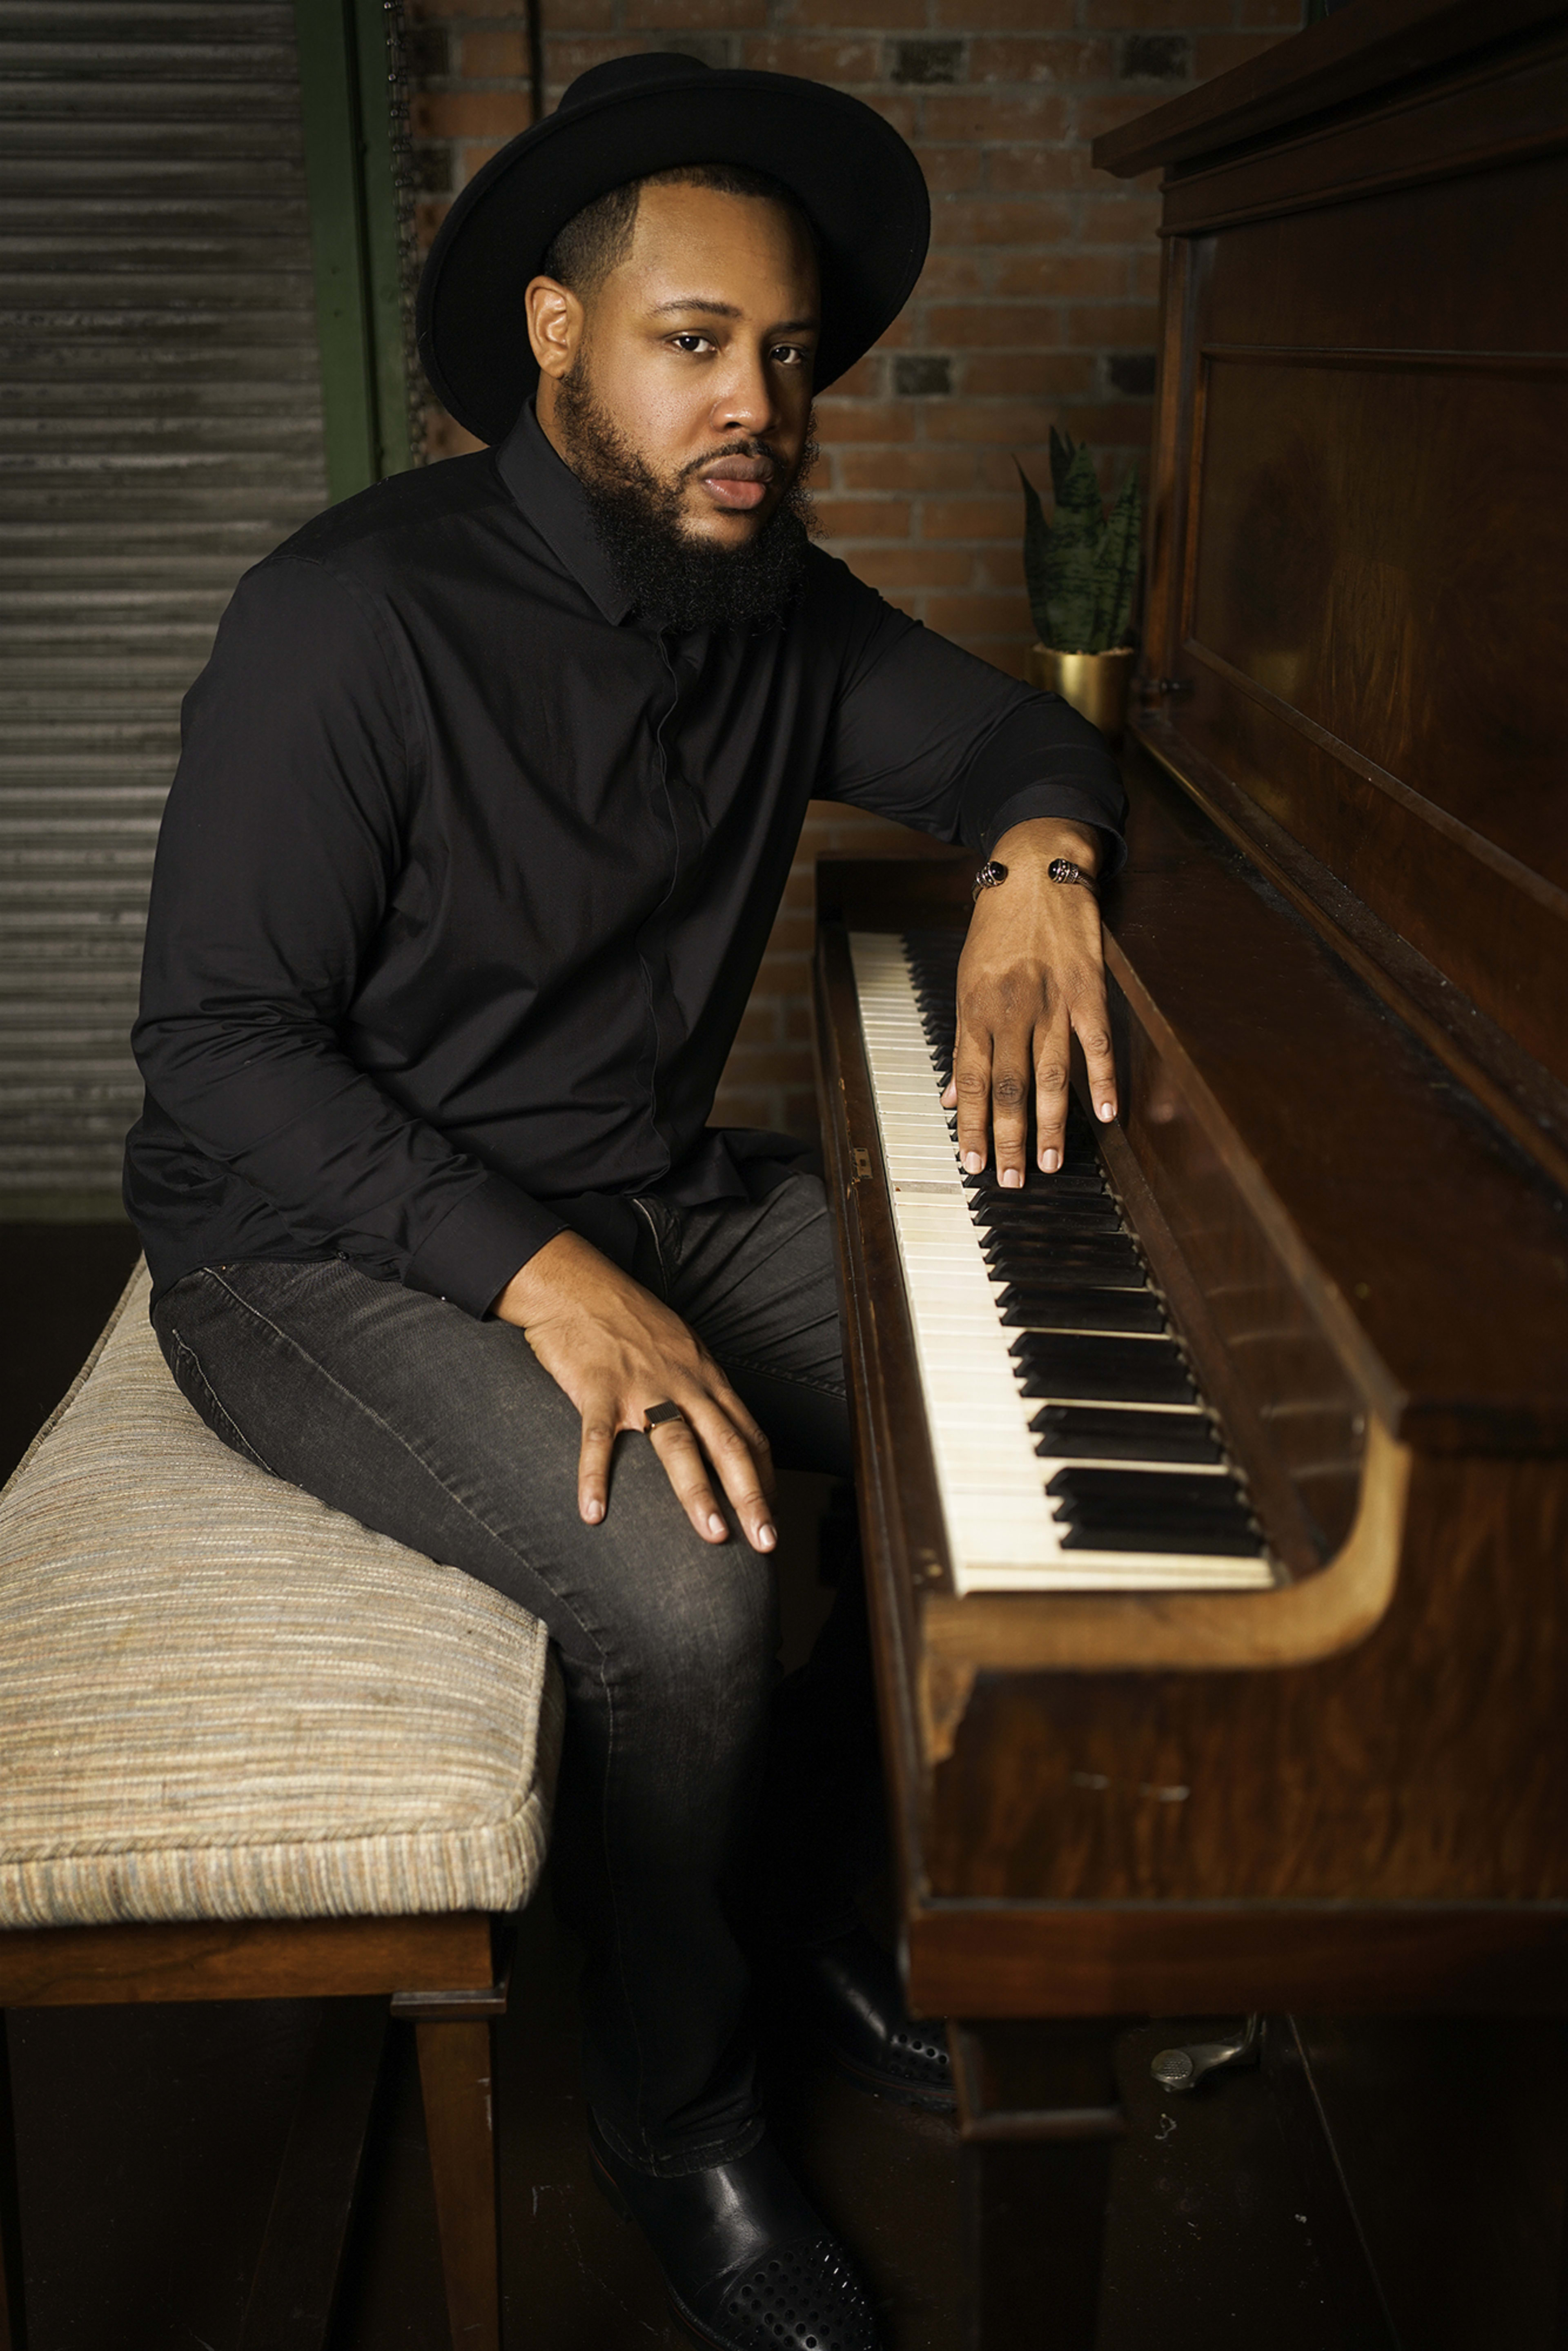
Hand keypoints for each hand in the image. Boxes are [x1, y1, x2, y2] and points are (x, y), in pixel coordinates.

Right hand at [493, 1232, 776, 1548]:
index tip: (773, 1515)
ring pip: (677, 1444)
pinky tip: (593, 1513)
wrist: (579, 1284)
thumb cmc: (630, 1318)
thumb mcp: (681, 1347)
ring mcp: (641, 1387)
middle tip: (766, 1541)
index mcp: (706, 1377)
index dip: (764, 1478)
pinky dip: (594, 1478)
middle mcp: (683, 1384)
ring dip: (698, 1493)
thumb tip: (719, 1426)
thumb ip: (699, 1387)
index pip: (748, 1433)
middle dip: (750, 1497)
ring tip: (713, 1535)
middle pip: (726, 1445)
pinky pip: (597, 1440)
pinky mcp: (598, 1389)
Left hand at [941, 817, 1117, 1186]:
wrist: (1035, 869)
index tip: (972, 1163)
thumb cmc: (998, 928)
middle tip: (1010, 1181)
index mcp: (975, 1009)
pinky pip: (1095, 1041)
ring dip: (1050, 1124)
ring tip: (1049, 1164)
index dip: (972, 1125)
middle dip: (1008, 1138)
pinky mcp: (1087, 987)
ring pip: (1050, 1073)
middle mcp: (1011, 1009)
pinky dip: (1101, 1078)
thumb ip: (964, 1042)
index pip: (972, 1081)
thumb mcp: (966, 980)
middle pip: (1010, 1086)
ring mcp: (1051, 999)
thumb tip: (952, 1096)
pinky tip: (1105, 1114)